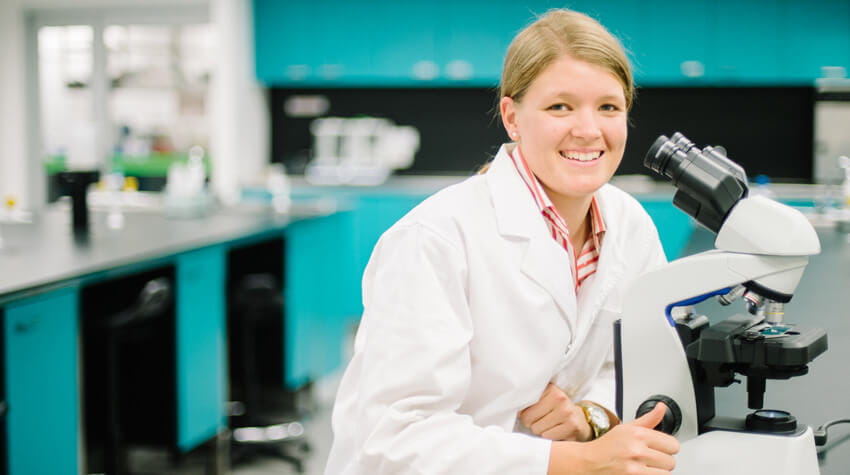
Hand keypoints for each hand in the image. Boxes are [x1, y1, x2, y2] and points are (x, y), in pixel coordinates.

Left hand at [519, 383, 591, 440]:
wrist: (579, 420)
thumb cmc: (555, 410)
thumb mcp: (543, 399)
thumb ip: (528, 400)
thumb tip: (509, 406)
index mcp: (550, 388)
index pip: (523, 405)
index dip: (524, 413)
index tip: (531, 412)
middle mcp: (560, 398)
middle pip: (529, 419)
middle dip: (531, 423)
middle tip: (541, 420)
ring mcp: (567, 412)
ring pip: (537, 430)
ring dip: (540, 431)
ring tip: (549, 425)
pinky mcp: (572, 427)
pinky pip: (548, 438)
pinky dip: (549, 438)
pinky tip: (556, 432)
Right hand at [548, 402, 679, 473]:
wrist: (587, 463)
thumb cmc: (606, 447)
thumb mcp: (626, 428)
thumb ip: (648, 419)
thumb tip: (662, 407)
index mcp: (638, 434)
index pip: (673, 445)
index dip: (666, 448)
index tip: (658, 450)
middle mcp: (637, 450)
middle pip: (671, 462)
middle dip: (661, 462)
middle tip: (647, 460)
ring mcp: (635, 468)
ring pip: (666, 474)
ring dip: (656, 473)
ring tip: (644, 468)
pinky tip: (640, 473)